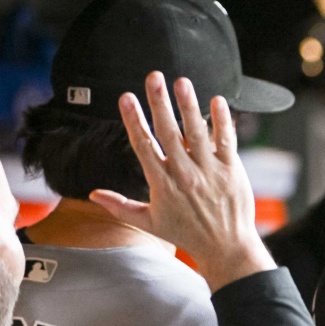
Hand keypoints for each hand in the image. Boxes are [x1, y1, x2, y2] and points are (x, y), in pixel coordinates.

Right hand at [91, 71, 274, 291]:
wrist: (225, 248)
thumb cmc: (186, 234)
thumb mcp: (150, 223)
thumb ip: (120, 206)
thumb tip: (93, 194)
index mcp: (162, 183)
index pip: (143, 145)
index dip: (133, 119)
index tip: (125, 97)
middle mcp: (184, 173)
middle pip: (169, 131)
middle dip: (160, 103)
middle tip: (154, 77)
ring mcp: (209, 170)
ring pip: (198, 132)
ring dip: (189, 105)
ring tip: (182, 82)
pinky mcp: (231, 170)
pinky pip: (226, 141)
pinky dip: (222, 121)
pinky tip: (218, 101)